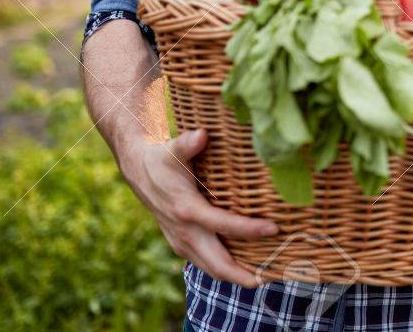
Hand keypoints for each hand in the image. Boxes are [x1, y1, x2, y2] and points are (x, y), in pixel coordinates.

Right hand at [121, 127, 276, 287]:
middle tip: (271, 278)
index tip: (274, 229)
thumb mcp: (173, 148)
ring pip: (211, 268)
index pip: (223, 225)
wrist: (139, 171)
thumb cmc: (163, 159)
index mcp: (186, 209)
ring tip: (265, 277)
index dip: (249, 230)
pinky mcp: (181, 244)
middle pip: (217, 263)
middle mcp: (184, 231)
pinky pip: (205, 263)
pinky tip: (245, 267)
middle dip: (243, 275)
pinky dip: (224, 268)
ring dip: (236, 276)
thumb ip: (188, 143)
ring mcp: (182, 241)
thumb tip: (202, 134)